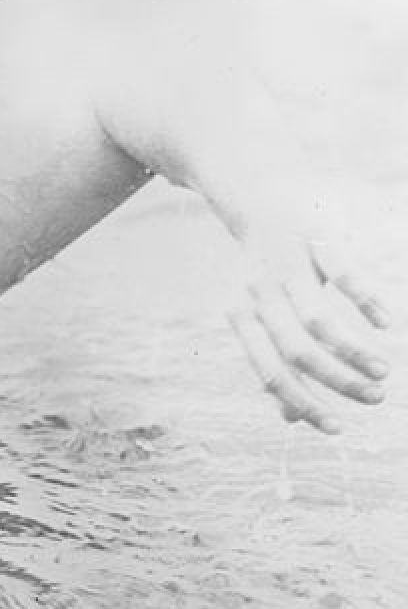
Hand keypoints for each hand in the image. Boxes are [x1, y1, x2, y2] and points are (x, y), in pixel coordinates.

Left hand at [226, 229, 391, 433]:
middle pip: (298, 351)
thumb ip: (274, 363)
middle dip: (339, 382)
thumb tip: (289, 418)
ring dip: (355, 351)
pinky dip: (366, 302)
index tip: (338, 428)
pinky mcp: (317, 238)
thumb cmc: (265, 270)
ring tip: (383, 371)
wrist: (257, 197)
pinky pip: (344, 275)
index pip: (270, 373)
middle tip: (375, 397)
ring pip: (320, 320)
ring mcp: (287, 265)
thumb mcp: (259, 315)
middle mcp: (258, 293)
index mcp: (241, 316)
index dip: (305, 404)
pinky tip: (385, 323)